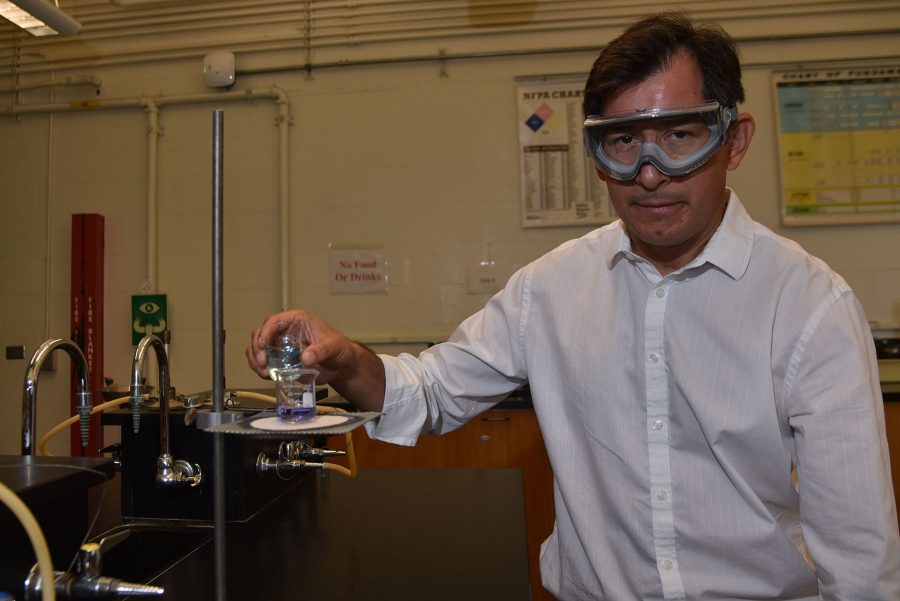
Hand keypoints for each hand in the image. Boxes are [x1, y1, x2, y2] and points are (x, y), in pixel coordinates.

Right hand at [246, 309, 385, 410]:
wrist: (340, 365)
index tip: (262, 346)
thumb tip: (306, 358)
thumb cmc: (338, 348)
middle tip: (262, 363)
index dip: (265, 332)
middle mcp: (285, 331)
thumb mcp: (333, 346)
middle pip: (260, 334)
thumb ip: (321, 351)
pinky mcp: (279, 359)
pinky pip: (262, 361)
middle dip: (257, 348)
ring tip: (263, 372)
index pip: (273, 321)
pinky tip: (266, 375)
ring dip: (255, 359)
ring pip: (257, 347)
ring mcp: (280, 345)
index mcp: (296, 320)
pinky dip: (259, 368)